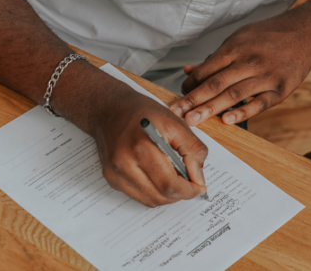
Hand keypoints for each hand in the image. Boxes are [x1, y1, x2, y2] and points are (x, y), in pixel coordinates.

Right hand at [88, 83, 208, 206]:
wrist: (111, 110)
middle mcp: (124, 163)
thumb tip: (199, 179)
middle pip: (159, 196)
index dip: (188, 190)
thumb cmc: (145, 113)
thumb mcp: (176, 123)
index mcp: (142, 146)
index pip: (168, 183)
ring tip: (177, 179)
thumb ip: (193, 150)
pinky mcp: (110, 178)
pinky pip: (138, 196)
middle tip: (192, 185)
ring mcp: (114, 173)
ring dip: (168, 196)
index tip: (200, 188)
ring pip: (149, 200)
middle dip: (180, 194)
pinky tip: (161, 177)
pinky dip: (154, 192)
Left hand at [168, 15, 310, 125]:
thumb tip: (190, 72)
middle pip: (216, 83)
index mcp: (236, 47)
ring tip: (194, 121)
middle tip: (176, 114)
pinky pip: (260, 103)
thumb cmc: (270, 35)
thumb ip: (217, 57)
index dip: (190, 85)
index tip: (178, 98)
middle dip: (193, 101)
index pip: (206, 70)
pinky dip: (244, 112)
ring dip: (211, 109)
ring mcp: (266, 75)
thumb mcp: (240, 38)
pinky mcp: (281, 88)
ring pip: (234, 94)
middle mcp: (249, 61)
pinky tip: (228, 121)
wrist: (306, 32)